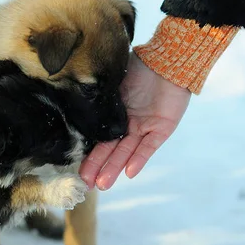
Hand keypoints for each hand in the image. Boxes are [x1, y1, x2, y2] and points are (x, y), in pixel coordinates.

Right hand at [79, 51, 190, 189]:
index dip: (89, 154)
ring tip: (103, 184)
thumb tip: (76, 109)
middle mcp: (128, 124)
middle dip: (98, 167)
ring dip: (115, 168)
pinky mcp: (162, 129)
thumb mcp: (113, 82)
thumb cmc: (140, 66)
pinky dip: (139, 159)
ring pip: (127, 152)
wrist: (168, 60)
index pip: (99, 139)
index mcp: (115, 114)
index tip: (76, 169)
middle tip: (86, 185)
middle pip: (111, 150)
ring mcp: (145, 128)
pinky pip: (148, 147)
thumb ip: (100, 99)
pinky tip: (129, 173)